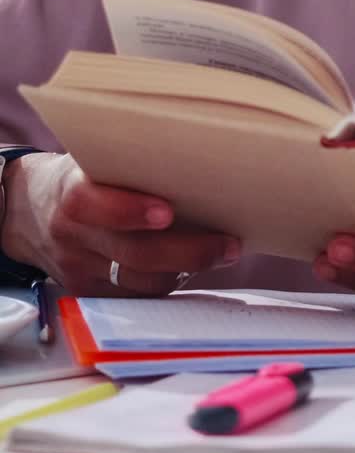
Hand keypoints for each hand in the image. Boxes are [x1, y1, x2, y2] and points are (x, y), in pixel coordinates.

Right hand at [1, 153, 242, 294]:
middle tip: (227, 244)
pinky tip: (191, 267)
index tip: (168, 212)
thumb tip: (197, 156)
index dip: (129, 210)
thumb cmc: (82, 176)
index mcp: (72, 193)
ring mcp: (79, 269)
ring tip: (223, 252)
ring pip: (139, 282)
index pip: (92, 204)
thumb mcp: (94, 160)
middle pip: (131, 254)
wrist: (29, 211)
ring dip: (185, 271)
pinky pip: (134, 296)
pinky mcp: (88, 293)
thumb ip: (132, 162)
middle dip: (186, 252)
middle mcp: (72, 235)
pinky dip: (167, 282)